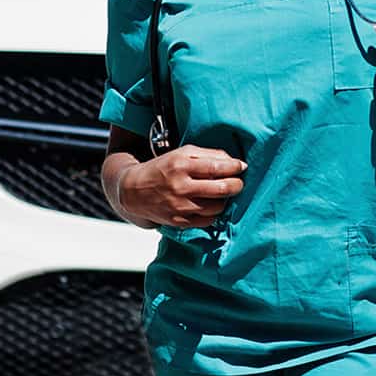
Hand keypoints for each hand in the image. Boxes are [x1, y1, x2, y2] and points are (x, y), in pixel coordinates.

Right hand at [118, 145, 246, 228]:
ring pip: (218, 207)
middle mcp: (181, 186)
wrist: (134, 190)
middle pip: (222, 189)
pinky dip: (214, 213)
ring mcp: (180, 207)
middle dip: (237, 185)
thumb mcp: (182, 153)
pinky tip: (210, 204)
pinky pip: (208, 220)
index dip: (235, 167)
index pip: (217, 167)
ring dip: (225, 200)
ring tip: (221, 193)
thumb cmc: (163, 168)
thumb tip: (233, 161)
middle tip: (238, 182)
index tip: (241, 166)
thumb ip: (208, 154)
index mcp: (182, 165)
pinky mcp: (179, 222)